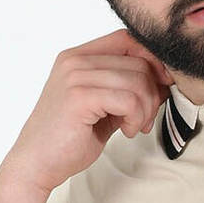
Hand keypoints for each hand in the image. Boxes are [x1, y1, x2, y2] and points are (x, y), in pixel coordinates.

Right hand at [4, 28, 174, 194]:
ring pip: (137, 81)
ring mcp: (75, 76)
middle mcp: (75, 60)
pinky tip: (126, 131)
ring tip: (132, 127)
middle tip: (144, 120)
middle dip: (152, 94)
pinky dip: (136, 119)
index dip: (153, 60)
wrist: (38, 163)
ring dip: (145, 110)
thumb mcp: (104, 108)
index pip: (128, 39)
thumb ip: (127, 90)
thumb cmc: (70, 139)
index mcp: (78, 57)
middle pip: (137, 61)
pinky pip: (128, 99)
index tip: (161, 87)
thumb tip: (165, 80)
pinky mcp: (79, 97)